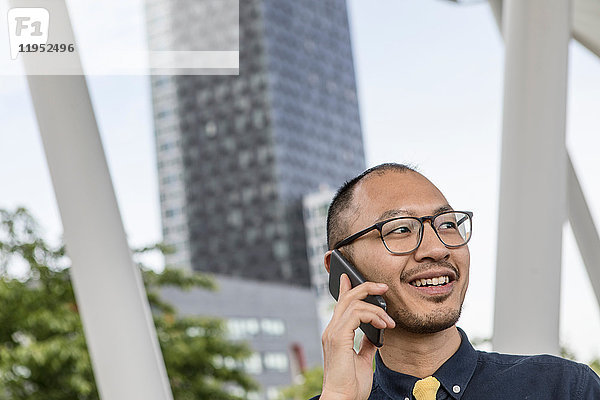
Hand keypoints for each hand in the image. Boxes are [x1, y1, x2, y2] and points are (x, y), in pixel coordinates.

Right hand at [320, 274, 395, 399]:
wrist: (343, 399)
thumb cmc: (351, 385)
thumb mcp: (363, 360)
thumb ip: (367, 345)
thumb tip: (376, 335)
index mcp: (336, 334)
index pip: (340, 305)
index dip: (345, 288)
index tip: (350, 277)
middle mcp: (332, 330)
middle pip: (347, 298)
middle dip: (366, 288)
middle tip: (384, 288)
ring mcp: (333, 333)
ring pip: (353, 303)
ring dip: (376, 309)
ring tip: (389, 321)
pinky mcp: (338, 337)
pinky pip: (356, 314)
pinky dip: (372, 315)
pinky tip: (383, 325)